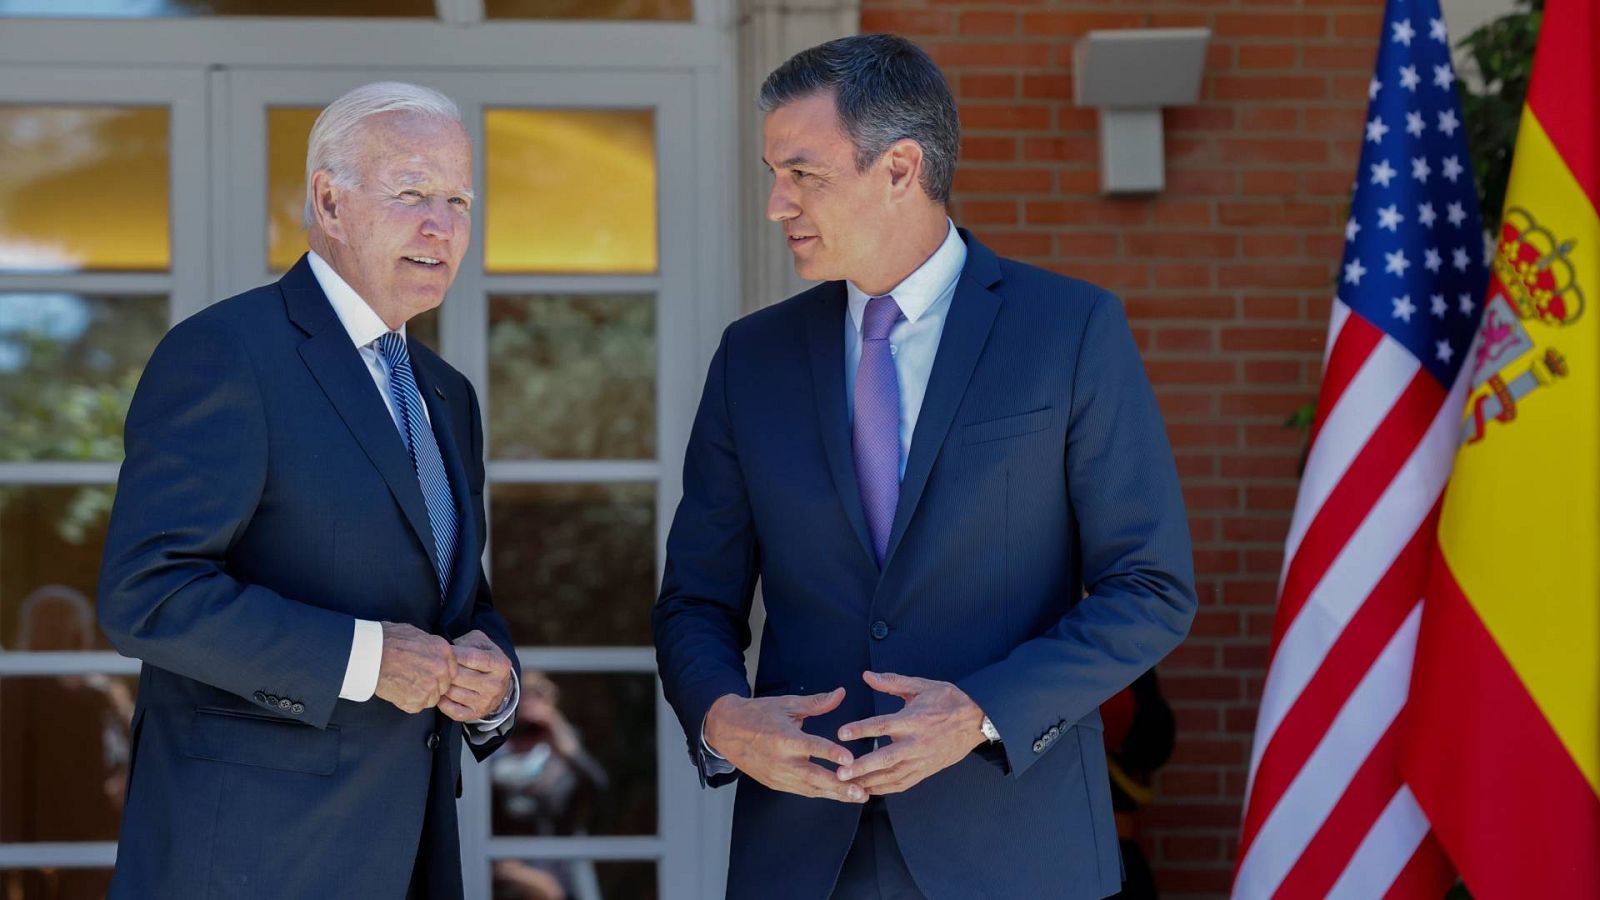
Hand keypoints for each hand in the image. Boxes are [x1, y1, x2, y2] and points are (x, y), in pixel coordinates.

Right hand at [375, 622, 456, 713]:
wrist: (369, 654)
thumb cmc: (387, 640)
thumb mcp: (416, 634)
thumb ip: (430, 646)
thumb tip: (432, 652)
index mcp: (443, 650)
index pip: (452, 669)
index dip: (440, 673)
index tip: (429, 674)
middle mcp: (441, 669)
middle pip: (444, 685)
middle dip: (432, 685)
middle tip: (413, 680)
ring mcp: (430, 686)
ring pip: (432, 698)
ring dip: (420, 695)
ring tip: (404, 685)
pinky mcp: (416, 700)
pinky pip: (418, 706)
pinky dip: (408, 702)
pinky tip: (398, 691)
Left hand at [441, 629, 513, 721]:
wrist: (498, 684)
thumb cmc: (485, 659)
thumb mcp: (482, 643)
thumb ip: (467, 643)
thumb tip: (446, 650)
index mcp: (500, 664)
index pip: (471, 657)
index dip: (454, 653)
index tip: (444, 651)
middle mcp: (496, 685)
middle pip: (460, 676)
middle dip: (445, 669)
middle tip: (436, 665)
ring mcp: (486, 702)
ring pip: (453, 692)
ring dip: (442, 684)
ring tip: (438, 677)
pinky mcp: (476, 714)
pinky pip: (452, 710)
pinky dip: (442, 701)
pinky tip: (442, 692)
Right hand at [703, 689, 865, 803]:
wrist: (727, 731)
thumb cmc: (758, 715)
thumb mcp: (786, 704)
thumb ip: (816, 703)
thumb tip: (841, 693)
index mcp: (783, 738)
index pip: (811, 747)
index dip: (831, 753)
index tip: (850, 759)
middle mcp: (781, 760)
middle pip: (813, 777)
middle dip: (839, 786)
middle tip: (861, 791)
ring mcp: (777, 775)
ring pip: (810, 789)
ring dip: (835, 794)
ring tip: (858, 796)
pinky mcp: (775, 783)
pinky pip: (802, 791)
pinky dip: (821, 793)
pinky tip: (839, 794)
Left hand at [835, 671, 986, 795]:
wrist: (977, 720)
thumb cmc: (949, 701)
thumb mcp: (921, 686)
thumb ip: (892, 682)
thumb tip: (867, 676)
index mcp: (914, 719)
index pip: (883, 726)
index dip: (861, 729)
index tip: (842, 733)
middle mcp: (916, 742)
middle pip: (886, 758)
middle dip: (862, 767)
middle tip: (841, 773)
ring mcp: (922, 759)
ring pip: (893, 775)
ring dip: (870, 782)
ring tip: (847, 787)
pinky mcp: (926, 770)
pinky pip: (903, 783)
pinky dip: (885, 789)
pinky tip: (869, 790)